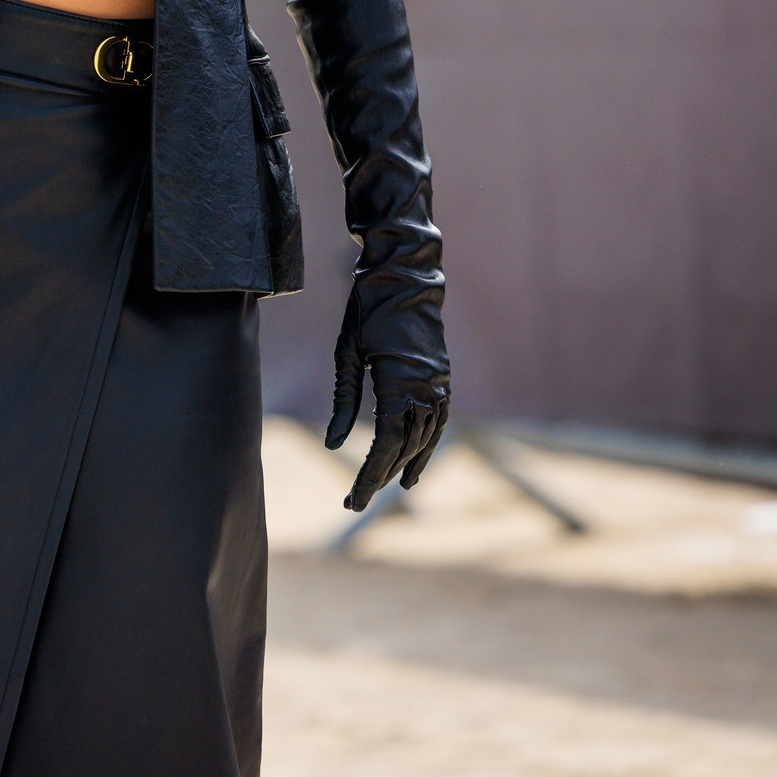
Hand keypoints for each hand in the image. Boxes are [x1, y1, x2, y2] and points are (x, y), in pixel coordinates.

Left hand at [325, 308, 449, 512]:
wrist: (405, 276)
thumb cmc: (368, 310)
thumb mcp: (347, 352)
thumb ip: (343, 400)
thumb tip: (332, 445)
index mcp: (399, 379)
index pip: (387, 443)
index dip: (371, 474)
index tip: (354, 498)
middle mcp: (426, 385)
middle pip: (406, 447)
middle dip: (381, 476)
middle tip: (355, 501)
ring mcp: (440, 382)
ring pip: (426, 438)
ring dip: (405, 465)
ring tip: (383, 488)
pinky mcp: (443, 377)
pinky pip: (439, 422)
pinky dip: (427, 447)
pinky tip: (414, 466)